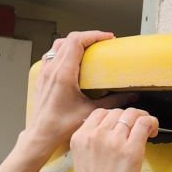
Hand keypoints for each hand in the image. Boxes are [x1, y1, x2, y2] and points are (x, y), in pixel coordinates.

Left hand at [26, 31, 135, 152]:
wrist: (41, 135)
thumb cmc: (60, 127)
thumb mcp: (90, 112)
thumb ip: (113, 101)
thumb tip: (130, 96)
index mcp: (63, 74)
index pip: (77, 41)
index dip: (94, 35)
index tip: (107, 38)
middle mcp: (52, 70)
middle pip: (69, 39)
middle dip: (87, 37)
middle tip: (101, 43)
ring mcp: (45, 73)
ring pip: (58, 46)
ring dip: (73, 43)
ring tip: (87, 49)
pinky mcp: (42, 79)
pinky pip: (51, 56)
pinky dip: (62, 52)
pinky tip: (70, 61)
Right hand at [69, 107, 158, 171]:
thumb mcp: (82, 159)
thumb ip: (92, 142)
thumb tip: (114, 130)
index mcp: (80, 137)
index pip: (100, 113)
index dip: (114, 117)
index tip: (122, 126)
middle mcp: (95, 135)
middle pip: (117, 112)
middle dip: (129, 118)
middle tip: (137, 129)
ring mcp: (113, 141)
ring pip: (132, 114)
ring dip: (142, 119)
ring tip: (147, 130)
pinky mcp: (131, 149)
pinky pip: (144, 123)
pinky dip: (152, 122)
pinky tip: (153, 132)